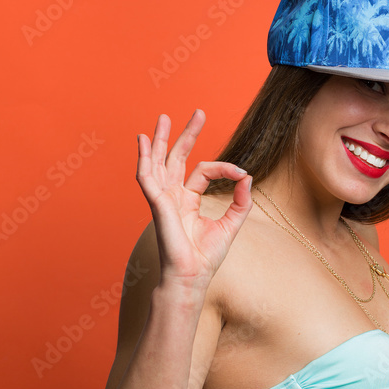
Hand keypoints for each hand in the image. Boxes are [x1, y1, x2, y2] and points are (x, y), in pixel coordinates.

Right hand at [136, 109, 252, 288]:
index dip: (224, 168)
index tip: (241, 174)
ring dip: (158, 140)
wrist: (192, 275)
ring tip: (163, 117)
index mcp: (188, 200)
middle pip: (176, 158)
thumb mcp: (231, 224)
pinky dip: (143, 159)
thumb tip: (247, 177)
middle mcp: (174, 196)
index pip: (204, 171)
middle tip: (198, 113)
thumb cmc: (206, 256)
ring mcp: (163, 199)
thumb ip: (240, 201)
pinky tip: (141, 142)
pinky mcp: (157, 204)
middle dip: (185, 135)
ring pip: (158, 163)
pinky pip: (147, 178)